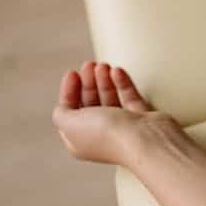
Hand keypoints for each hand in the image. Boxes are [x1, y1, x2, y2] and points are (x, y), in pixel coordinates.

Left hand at [52, 61, 175, 165]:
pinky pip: (128, 96)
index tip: (73, 73)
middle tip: (89, 65)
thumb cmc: (107, 134)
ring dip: (104, 80)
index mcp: (79, 140)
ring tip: (104, 65)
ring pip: (109, 98)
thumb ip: (61, 114)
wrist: (144, 139)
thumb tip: (63, 108)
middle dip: (88, 82)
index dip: (68, 91)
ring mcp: (121, 126)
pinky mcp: (140, 117)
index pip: (70, 113)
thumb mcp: (70, 123)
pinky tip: (117, 71)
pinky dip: (122, 83)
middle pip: (90, 103)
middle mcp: (99, 134)